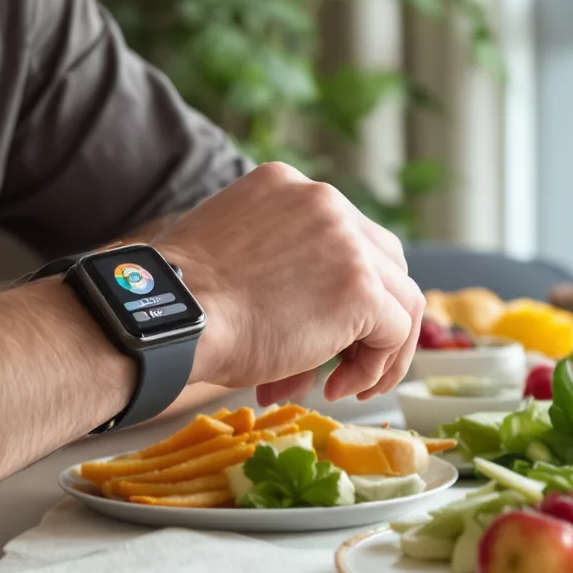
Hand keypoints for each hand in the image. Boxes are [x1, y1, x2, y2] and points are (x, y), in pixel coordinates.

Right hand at [162, 163, 420, 404]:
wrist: (172, 318)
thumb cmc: (183, 302)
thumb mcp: (231, 255)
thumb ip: (278, 264)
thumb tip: (312, 320)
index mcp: (285, 185)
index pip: (342, 233)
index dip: (338, 288)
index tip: (315, 331)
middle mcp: (323, 200)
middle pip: (383, 258)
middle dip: (367, 318)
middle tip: (337, 365)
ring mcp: (346, 240)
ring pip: (399, 295)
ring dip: (379, 347)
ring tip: (345, 385)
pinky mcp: (359, 287)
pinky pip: (395, 330)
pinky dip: (378, 365)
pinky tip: (339, 387)